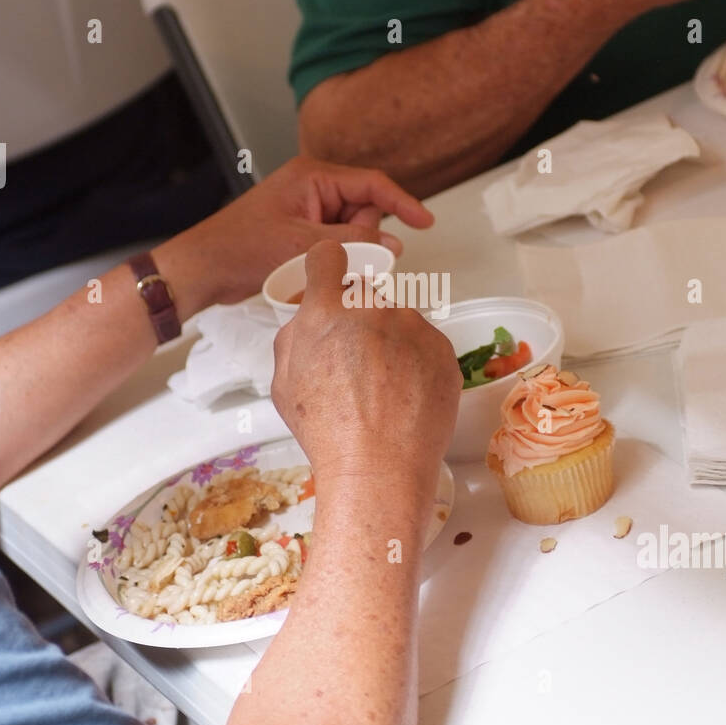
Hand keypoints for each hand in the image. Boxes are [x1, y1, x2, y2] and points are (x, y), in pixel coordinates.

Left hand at [154, 157, 434, 316]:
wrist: (203, 269)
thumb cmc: (238, 247)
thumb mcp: (302, 244)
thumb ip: (353, 243)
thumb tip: (392, 245)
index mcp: (314, 177)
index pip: (373, 185)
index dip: (403, 203)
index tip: (426, 223)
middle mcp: (314, 190)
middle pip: (364, 216)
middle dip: (359, 244)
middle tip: (331, 262)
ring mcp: (308, 213)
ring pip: (351, 238)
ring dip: (342, 260)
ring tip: (305, 272)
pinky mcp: (302, 234)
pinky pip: (334, 250)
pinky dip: (328, 266)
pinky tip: (301, 278)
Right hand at [271, 240, 460, 489]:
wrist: (379, 468)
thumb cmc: (328, 431)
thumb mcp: (283, 382)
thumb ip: (295, 336)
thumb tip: (308, 320)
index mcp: (327, 310)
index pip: (326, 256)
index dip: (325, 267)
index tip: (330, 279)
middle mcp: (373, 308)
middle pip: (365, 296)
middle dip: (359, 319)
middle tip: (356, 364)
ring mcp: (413, 326)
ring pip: (398, 321)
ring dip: (391, 342)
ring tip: (383, 390)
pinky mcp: (443, 349)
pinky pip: (425, 345)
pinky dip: (417, 364)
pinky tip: (405, 397)